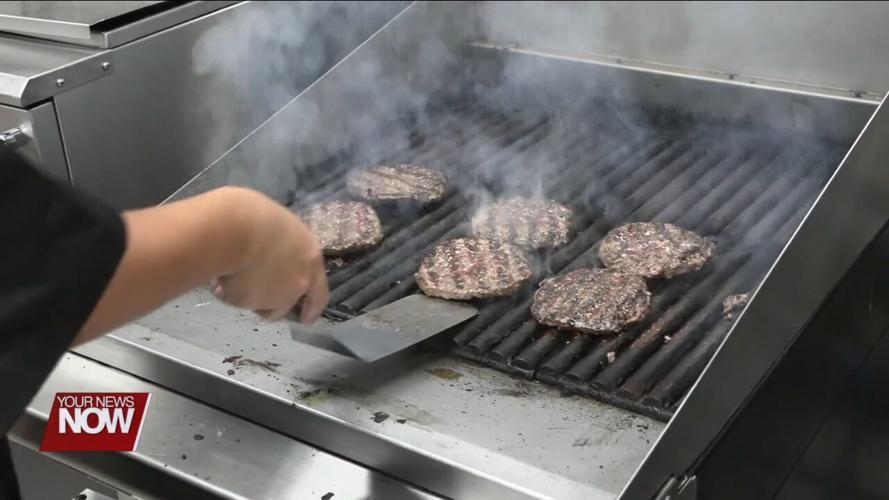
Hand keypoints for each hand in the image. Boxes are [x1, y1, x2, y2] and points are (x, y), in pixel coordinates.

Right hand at [213, 188, 328, 322]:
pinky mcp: (250, 302)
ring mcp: (275, 296)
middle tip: (256, 300)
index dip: (313, 308)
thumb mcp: (282, 228)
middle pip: (286, 307)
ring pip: (262, 308)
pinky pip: (237, 301)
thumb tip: (273, 258)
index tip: (307, 320)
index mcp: (311, 260)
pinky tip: (220, 277)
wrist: (235, 227)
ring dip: (251, 300)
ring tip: (233, 280)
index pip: (319, 294)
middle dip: (272, 307)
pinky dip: (230, 295)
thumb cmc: (258, 214)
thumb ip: (285, 249)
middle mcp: (298, 283)